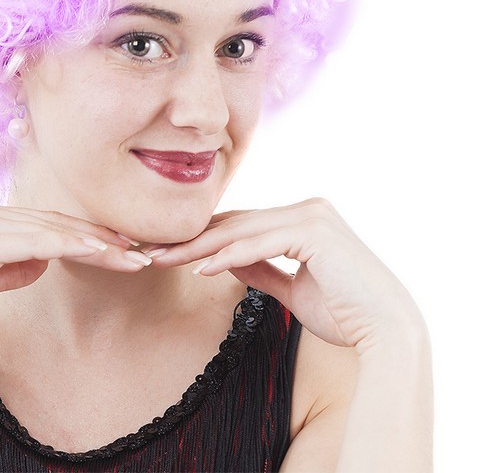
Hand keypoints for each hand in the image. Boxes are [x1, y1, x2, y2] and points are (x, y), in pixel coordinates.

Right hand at [0, 199, 149, 346]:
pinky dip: (72, 245)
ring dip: (96, 242)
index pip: (43, 223)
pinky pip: (36, 241)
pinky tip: (101, 252)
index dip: (82, 234)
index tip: (117, 246)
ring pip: (51, 228)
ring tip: (133, 255)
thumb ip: (11, 267)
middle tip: (139, 248)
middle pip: (54, 222)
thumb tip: (44, 261)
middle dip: (99, 236)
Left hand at [151, 198, 421, 351]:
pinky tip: (200, 268)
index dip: (205, 239)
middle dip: (192, 239)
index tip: (170, 252)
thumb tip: (224, 259)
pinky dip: (228, 256)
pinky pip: (260, 244)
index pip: (242, 225)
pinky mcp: (313, 231)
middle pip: (236, 223)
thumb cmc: (345, 313)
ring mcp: (311, 216)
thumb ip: (261, 270)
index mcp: (303, 218)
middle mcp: (307, 209)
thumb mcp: (291, 288)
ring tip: (164, 258)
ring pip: (241, 230)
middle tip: (153, 250)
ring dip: (199, 247)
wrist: (387, 332)